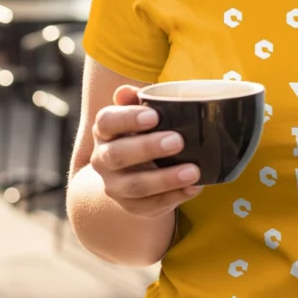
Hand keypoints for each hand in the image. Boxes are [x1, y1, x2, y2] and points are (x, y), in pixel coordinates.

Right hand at [89, 85, 201, 217]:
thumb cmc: (142, 130)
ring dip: (165, 179)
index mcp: (105, 130)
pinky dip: (174, 197)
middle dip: (148, 148)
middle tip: (178, 141)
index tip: (154, 116)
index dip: (128, 118)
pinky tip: (194, 187)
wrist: (132, 169)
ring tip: (193, 171)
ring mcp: (116, 186)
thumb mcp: (139, 112)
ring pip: (135, 186)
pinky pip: (151, 206)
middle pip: (118, 155)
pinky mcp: (132, 206)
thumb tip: (126, 91)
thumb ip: (136, 100)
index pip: (106, 122)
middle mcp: (103, 160)